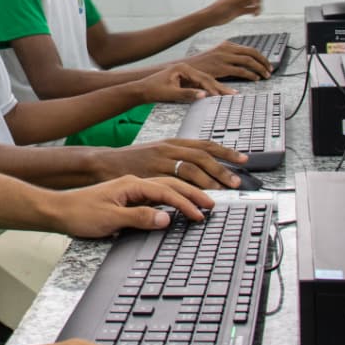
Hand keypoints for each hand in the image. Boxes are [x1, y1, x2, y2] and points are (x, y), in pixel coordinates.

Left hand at [52, 174, 213, 235]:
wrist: (58, 210)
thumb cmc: (80, 214)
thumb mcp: (110, 219)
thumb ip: (139, 218)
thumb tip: (166, 219)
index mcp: (131, 184)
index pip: (166, 191)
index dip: (185, 203)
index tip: (200, 214)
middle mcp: (133, 183)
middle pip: (171, 184)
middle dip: (193, 193)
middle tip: (212, 205)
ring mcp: (131, 188)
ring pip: (165, 187)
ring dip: (185, 193)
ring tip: (203, 201)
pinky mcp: (128, 196)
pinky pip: (156, 194)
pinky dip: (172, 198)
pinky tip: (179, 204)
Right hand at [96, 138, 249, 189]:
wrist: (102, 163)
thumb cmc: (130, 161)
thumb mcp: (156, 154)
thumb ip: (177, 160)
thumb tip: (200, 173)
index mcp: (171, 143)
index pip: (204, 145)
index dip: (225, 152)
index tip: (243, 159)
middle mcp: (166, 149)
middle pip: (200, 156)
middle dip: (221, 169)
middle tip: (237, 182)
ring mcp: (157, 162)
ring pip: (189, 169)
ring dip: (207, 182)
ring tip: (220, 194)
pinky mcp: (147, 175)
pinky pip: (170, 184)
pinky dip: (185, 192)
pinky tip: (194, 202)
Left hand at [138, 64, 227, 103]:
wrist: (141, 90)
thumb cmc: (153, 90)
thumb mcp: (170, 93)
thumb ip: (187, 94)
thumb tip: (204, 96)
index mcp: (183, 68)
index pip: (203, 78)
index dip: (214, 88)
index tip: (224, 95)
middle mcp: (186, 69)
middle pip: (207, 78)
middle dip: (220, 87)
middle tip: (234, 94)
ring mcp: (186, 74)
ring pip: (205, 82)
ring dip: (217, 89)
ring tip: (230, 95)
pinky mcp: (185, 80)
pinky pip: (200, 85)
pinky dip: (209, 91)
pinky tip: (218, 95)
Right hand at [182, 41, 271, 80]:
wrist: (186, 68)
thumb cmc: (201, 65)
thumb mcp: (216, 56)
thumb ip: (229, 57)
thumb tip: (244, 64)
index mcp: (226, 45)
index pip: (248, 48)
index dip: (260, 56)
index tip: (267, 64)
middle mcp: (226, 49)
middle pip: (252, 52)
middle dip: (264, 61)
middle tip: (270, 69)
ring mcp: (223, 57)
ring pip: (248, 61)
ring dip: (260, 68)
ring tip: (265, 75)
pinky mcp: (221, 67)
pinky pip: (241, 70)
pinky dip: (251, 75)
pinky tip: (255, 79)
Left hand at [206, 0, 262, 24]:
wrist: (212, 17)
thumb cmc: (218, 7)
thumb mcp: (233, 0)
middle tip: (255, 5)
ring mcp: (241, 2)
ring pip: (255, 2)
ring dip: (258, 7)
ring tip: (256, 12)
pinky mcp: (241, 10)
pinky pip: (252, 9)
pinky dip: (255, 12)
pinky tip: (254, 15)